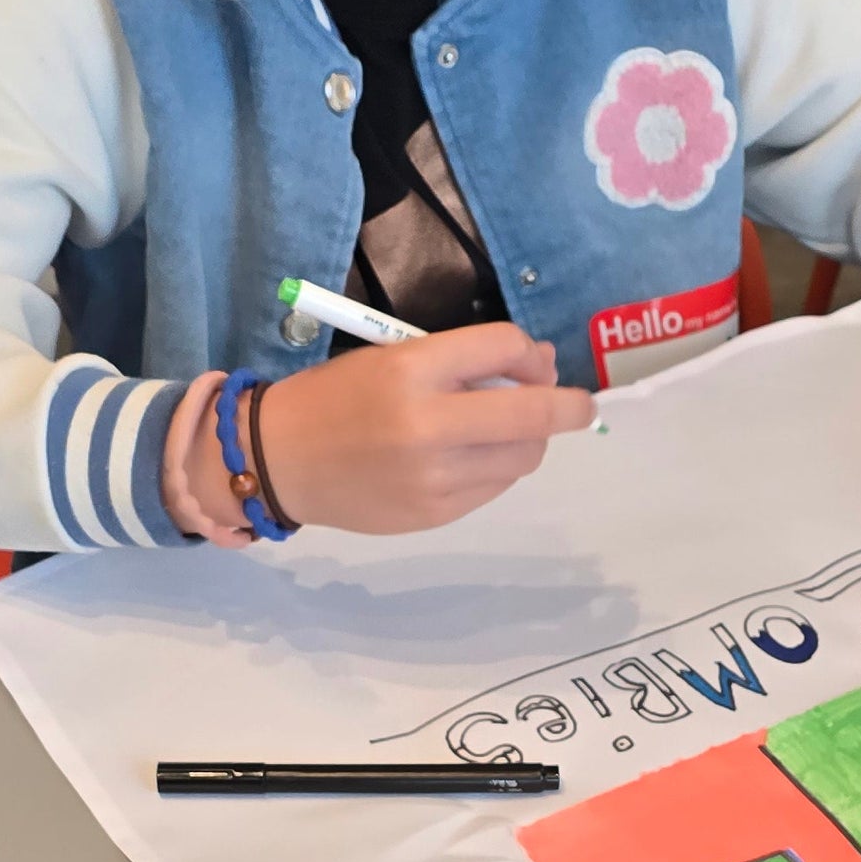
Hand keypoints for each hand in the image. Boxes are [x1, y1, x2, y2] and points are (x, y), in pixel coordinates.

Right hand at [174, 325, 597, 537]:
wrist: (279, 461)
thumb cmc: (336, 397)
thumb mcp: (391, 358)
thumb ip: (463, 361)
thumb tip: (541, 365)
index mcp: (410, 371)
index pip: (503, 347)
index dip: (530, 352)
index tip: (536, 360)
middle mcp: (427, 425)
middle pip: (532, 412)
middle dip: (570, 406)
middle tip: (581, 405)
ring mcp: (433, 477)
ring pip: (522, 456)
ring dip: (531, 437)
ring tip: (509, 427)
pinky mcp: (434, 514)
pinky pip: (494, 486)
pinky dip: (499, 466)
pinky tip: (475, 455)